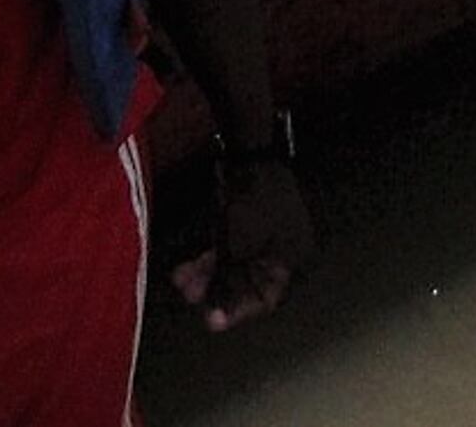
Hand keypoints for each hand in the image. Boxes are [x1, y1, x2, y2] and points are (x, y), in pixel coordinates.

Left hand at [173, 151, 315, 332]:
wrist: (248, 154)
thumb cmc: (255, 201)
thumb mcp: (239, 249)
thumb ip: (229, 284)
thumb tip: (216, 314)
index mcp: (291, 258)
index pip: (267, 297)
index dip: (240, 310)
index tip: (213, 320)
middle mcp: (279, 251)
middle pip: (247, 284)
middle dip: (217, 292)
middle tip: (195, 300)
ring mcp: (261, 236)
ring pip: (232, 267)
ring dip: (207, 277)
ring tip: (184, 284)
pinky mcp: (244, 224)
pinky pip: (226, 250)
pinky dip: (208, 260)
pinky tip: (185, 269)